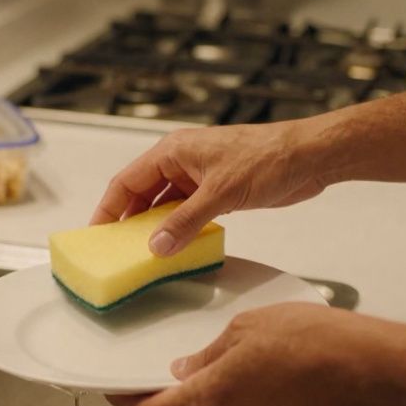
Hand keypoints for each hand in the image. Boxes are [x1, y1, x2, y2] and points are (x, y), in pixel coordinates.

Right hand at [90, 122, 332, 255]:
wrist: (309, 157)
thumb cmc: (268, 157)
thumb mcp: (221, 193)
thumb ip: (186, 222)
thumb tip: (158, 246)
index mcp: (174, 151)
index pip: (127, 181)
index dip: (108, 208)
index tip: (97, 233)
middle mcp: (182, 162)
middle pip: (142, 194)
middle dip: (129, 221)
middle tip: (116, 249)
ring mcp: (200, 177)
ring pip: (165, 206)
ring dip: (156, 228)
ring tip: (142, 254)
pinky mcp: (217, 192)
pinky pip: (188, 213)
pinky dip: (180, 230)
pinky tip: (176, 248)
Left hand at [107, 303, 405, 405]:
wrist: (367, 367)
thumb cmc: (314, 343)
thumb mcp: (246, 329)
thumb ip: (210, 354)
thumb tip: (189, 369)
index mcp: (212, 397)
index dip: (126, 404)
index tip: (115, 392)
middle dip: (175, 392)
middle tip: (172, 365)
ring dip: (212, 392)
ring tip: (228, 358)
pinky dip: (239, 398)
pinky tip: (258, 371)